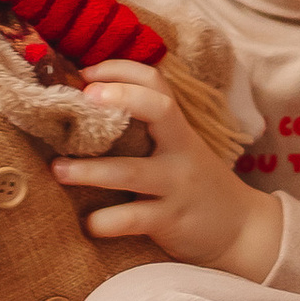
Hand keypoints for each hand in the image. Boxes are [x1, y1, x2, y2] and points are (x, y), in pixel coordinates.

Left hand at [67, 59, 280, 283]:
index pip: (156, 83)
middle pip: (158, 108)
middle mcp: (181, 150)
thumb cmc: (196, 185)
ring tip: (58, 169)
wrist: (241, 230)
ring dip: (90, 170)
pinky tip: (89, 224)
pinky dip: (105, 221)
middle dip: (120, 97)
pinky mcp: (170, 220)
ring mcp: (176, 185)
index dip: (121, 70)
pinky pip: (132, 218)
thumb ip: (149, 132)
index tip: (86, 73)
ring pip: (132, 171)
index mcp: (179, 129)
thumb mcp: (181, 151)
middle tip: (81, 99)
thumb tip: (90, 109)